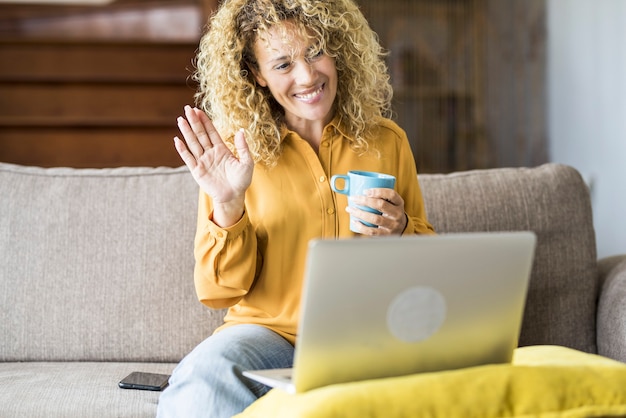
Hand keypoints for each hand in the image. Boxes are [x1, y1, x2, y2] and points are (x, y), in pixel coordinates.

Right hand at [174, 106, 253, 226]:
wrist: (234, 196)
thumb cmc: (241, 180)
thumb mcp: (247, 162)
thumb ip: (243, 147)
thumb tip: (241, 131)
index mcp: (221, 149)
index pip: (211, 132)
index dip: (205, 121)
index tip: (198, 110)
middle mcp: (210, 153)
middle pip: (200, 134)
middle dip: (194, 121)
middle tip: (187, 108)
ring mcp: (203, 161)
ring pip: (193, 143)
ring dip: (187, 132)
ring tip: (180, 119)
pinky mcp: (197, 171)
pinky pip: (188, 158)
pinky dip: (183, 150)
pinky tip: (177, 140)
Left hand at [346, 188, 406, 235]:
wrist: (401, 228)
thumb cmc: (390, 211)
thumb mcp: (391, 202)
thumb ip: (379, 196)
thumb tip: (355, 188)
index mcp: (399, 203)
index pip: (391, 194)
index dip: (378, 191)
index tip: (364, 191)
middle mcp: (398, 214)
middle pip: (381, 205)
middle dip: (365, 201)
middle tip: (353, 198)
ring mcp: (393, 225)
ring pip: (375, 219)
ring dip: (360, 213)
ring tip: (350, 209)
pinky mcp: (387, 235)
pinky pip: (373, 231)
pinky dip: (362, 227)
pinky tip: (354, 221)